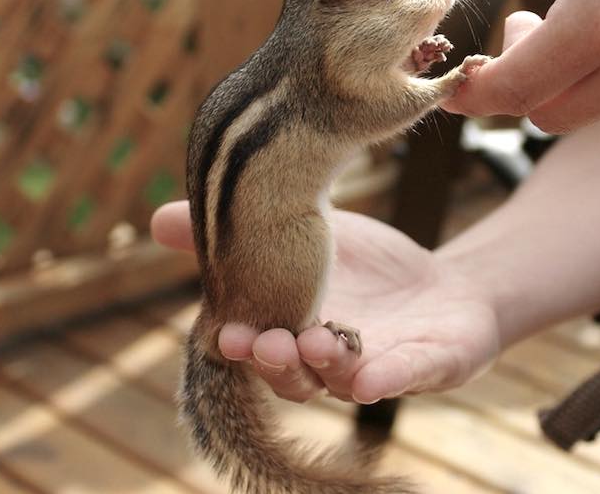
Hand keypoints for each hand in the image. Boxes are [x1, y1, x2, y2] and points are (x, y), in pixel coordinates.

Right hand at [151, 202, 499, 403]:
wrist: (443, 286)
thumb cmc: (366, 266)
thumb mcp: (303, 231)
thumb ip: (242, 228)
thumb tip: (156, 219)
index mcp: (290, 331)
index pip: (257, 346)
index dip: (238, 344)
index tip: (222, 331)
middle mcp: (324, 363)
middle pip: (292, 375)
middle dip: (273, 360)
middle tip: (260, 341)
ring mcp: (373, 369)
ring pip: (341, 380)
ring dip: (324, 365)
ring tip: (315, 338)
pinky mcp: (424, 369)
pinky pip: (403, 380)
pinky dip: (386, 381)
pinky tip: (372, 380)